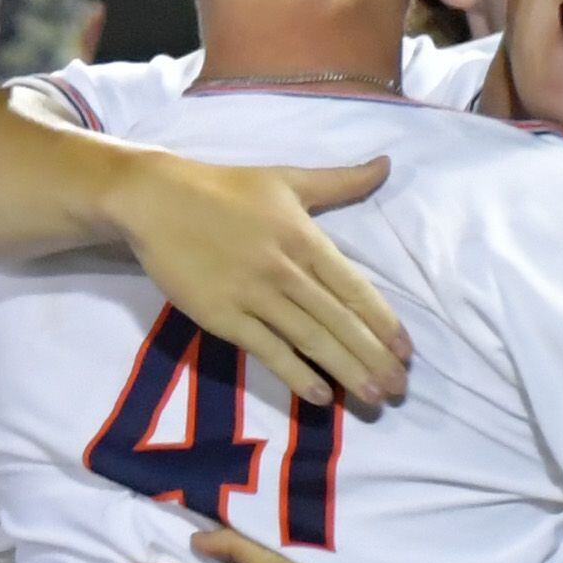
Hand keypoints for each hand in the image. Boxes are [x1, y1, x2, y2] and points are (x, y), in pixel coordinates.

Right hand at [108, 154, 408, 415]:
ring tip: (373, 398)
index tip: (405, 352)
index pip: (355, 289)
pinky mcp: (223, 316)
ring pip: (310, 339)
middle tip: (399, 389)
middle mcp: (286, 270)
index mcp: (305, 238)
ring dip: (346, 371)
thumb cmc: (225, 189)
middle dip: (373, 358)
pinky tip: (320, 396)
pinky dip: (296, 374)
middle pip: (339, 321)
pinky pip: (267, 350)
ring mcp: (254, 295)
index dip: (383, 323)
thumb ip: (340, 182)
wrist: (157, 200)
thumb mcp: (287, 180)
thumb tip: (387, 164)